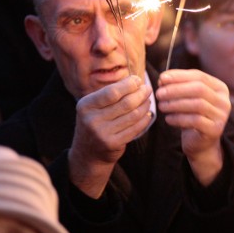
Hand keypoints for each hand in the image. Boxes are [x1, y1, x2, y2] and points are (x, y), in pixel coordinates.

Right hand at [69, 75, 151, 196]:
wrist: (88, 153)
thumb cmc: (95, 123)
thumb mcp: (94, 107)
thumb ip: (110, 94)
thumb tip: (135, 80)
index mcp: (85, 105)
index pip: (112, 92)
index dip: (129, 85)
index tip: (138, 80)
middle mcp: (91, 119)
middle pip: (125, 103)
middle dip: (140, 94)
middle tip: (148, 89)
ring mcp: (102, 133)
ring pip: (133, 115)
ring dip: (144, 106)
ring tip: (147, 101)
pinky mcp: (112, 144)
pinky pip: (135, 128)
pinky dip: (144, 119)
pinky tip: (147, 114)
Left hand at [156, 69, 230, 185]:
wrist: (201, 143)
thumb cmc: (192, 116)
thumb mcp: (187, 98)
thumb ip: (178, 86)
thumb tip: (163, 79)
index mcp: (219, 88)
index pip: (199, 76)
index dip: (180, 76)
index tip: (162, 78)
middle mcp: (224, 100)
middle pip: (199, 89)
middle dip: (176, 89)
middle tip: (159, 93)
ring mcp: (221, 116)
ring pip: (198, 104)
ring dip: (176, 104)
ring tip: (162, 106)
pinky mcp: (215, 129)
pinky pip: (195, 121)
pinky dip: (179, 118)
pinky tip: (168, 119)